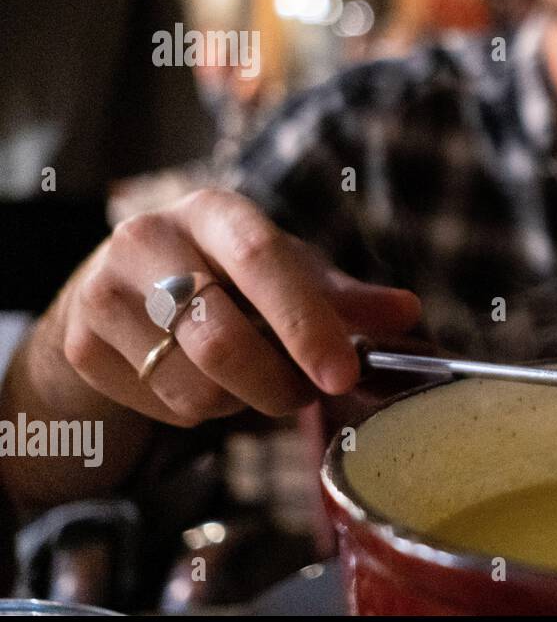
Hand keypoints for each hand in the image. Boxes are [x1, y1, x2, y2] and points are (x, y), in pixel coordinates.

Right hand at [38, 188, 421, 426]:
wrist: (126, 286)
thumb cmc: (229, 274)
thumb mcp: (290, 271)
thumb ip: (347, 297)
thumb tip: (407, 313)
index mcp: (213, 210)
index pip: (261, 261)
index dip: (305, 323)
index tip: (343, 374)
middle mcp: (148, 239)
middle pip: (220, 338)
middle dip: (280, 384)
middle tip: (308, 391)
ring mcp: (104, 292)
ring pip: (193, 386)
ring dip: (243, 401)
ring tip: (254, 377)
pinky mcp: (83, 345)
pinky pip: (165, 407)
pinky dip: (202, 411)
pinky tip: (206, 379)